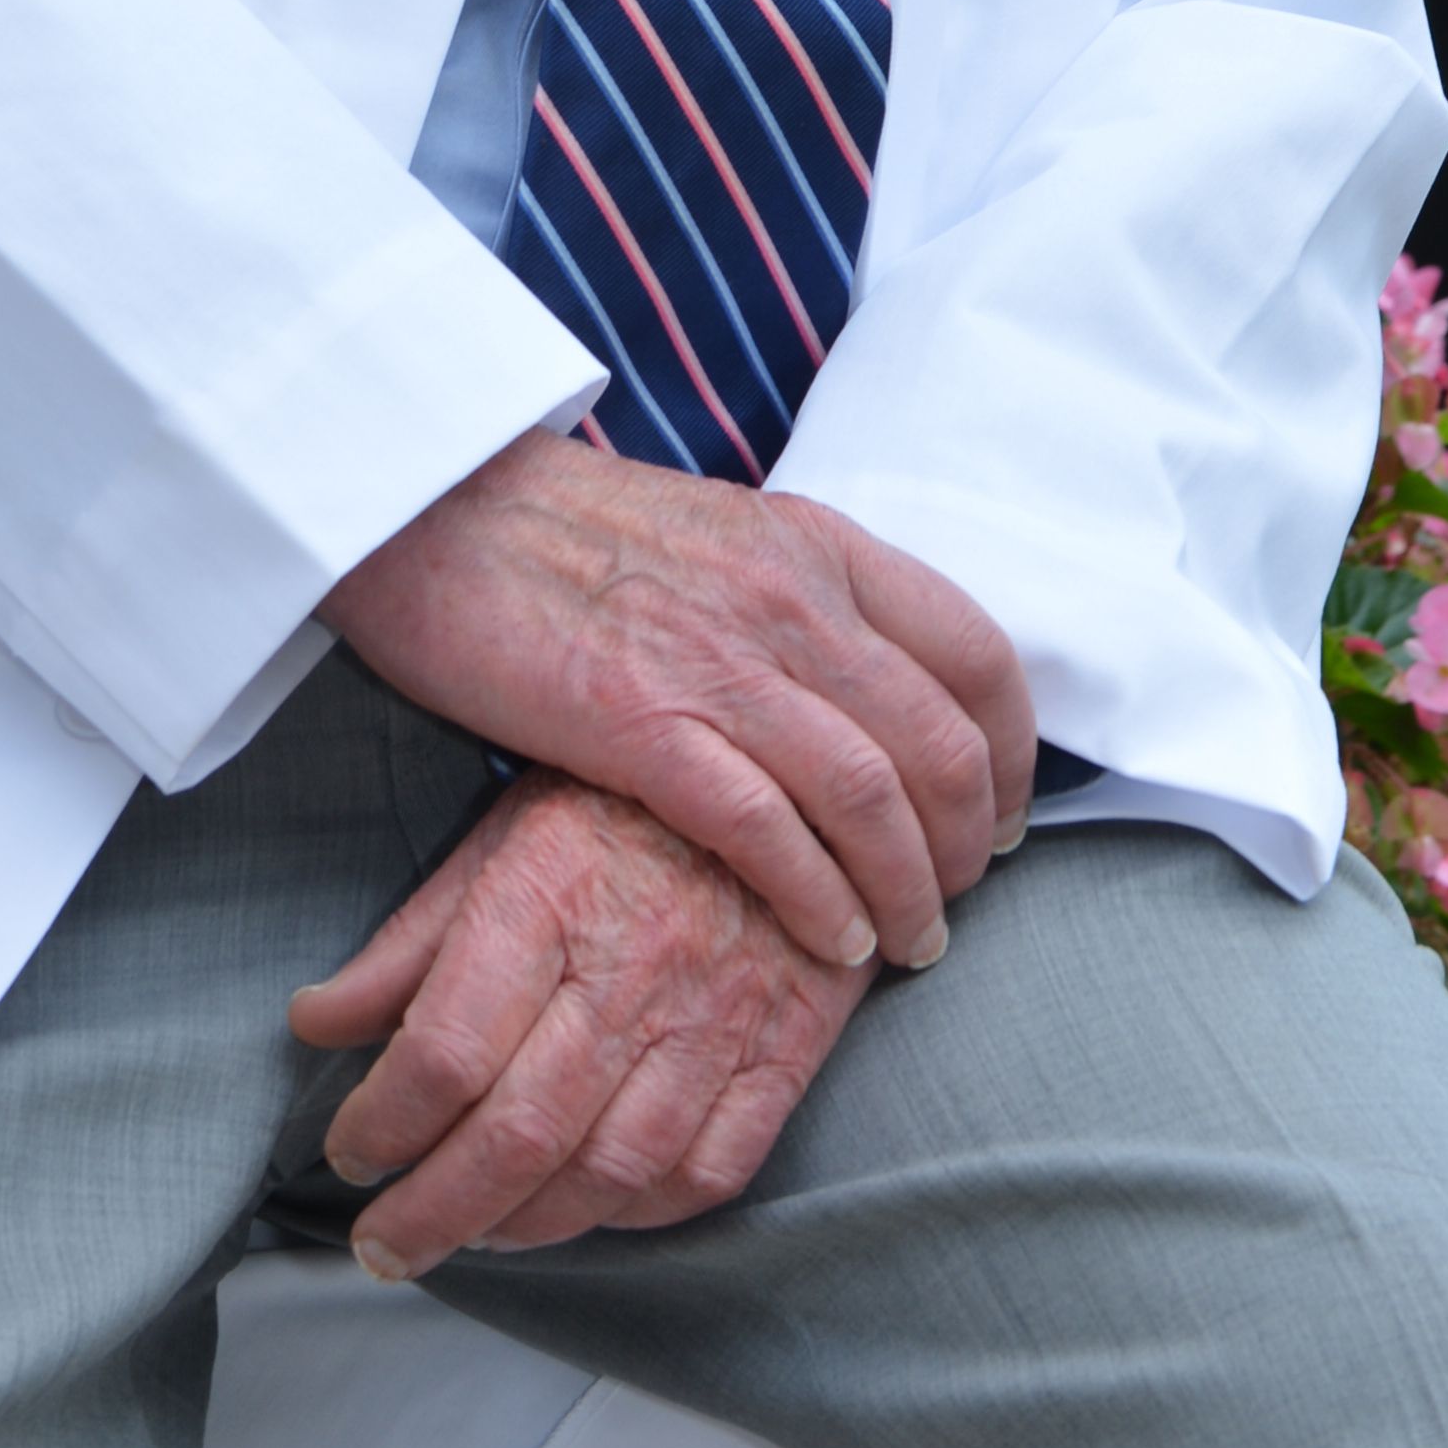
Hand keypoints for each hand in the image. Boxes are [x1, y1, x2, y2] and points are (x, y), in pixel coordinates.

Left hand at [289, 770, 869, 1277]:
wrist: (787, 771)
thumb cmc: (620, 804)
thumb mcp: (501, 836)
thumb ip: (410, 942)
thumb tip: (315, 1022)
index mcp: (548, 895)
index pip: (448, 1050)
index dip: (382, 1124)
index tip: (349, 1150)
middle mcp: (634, 963)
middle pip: (522, 1132)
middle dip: (435, 1212)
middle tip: (384, 1245)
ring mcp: (719, 1011)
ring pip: (613, 1170)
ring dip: (528, 1227)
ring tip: (474, 1234)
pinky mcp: (788, 1044)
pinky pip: (712, 1169)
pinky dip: (641, 1215)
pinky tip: (589, 1210)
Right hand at [320, 429, 1031, 973]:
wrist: (434, 501)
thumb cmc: (568, 527)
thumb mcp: (721, 529)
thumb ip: (801, 594)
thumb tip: (868, 680)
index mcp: (817, 543)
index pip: (975, 654)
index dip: (1013, 753)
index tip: (1003, 816)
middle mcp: (792, 597)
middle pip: (941, 742)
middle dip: (971, 844)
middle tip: (957, 901)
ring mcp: (719, 660)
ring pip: (872, 797)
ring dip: (910, 889)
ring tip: (910, 946)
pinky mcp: (642, 724)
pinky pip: (768, 831)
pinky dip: (819, 898)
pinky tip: (832, 943)